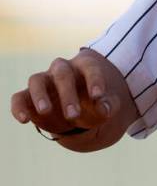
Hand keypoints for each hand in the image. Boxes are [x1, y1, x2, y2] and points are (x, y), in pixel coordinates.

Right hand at [9, 48, 138, 151]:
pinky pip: (19, 97)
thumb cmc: (93, 104)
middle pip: (62, 74)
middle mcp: (62, 70)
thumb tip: (104, 108)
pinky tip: (24, 120)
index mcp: (84, 66)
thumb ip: (108, 105)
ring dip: (40, 95)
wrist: (77, 112)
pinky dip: (19, 107)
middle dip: (67, 94)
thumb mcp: (105, 105)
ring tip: (46, 111)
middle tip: (74, 115)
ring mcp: (44, 81)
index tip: (98, 96)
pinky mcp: (28, 97)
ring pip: (37, 80)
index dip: (94, 79)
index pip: (89, 67)